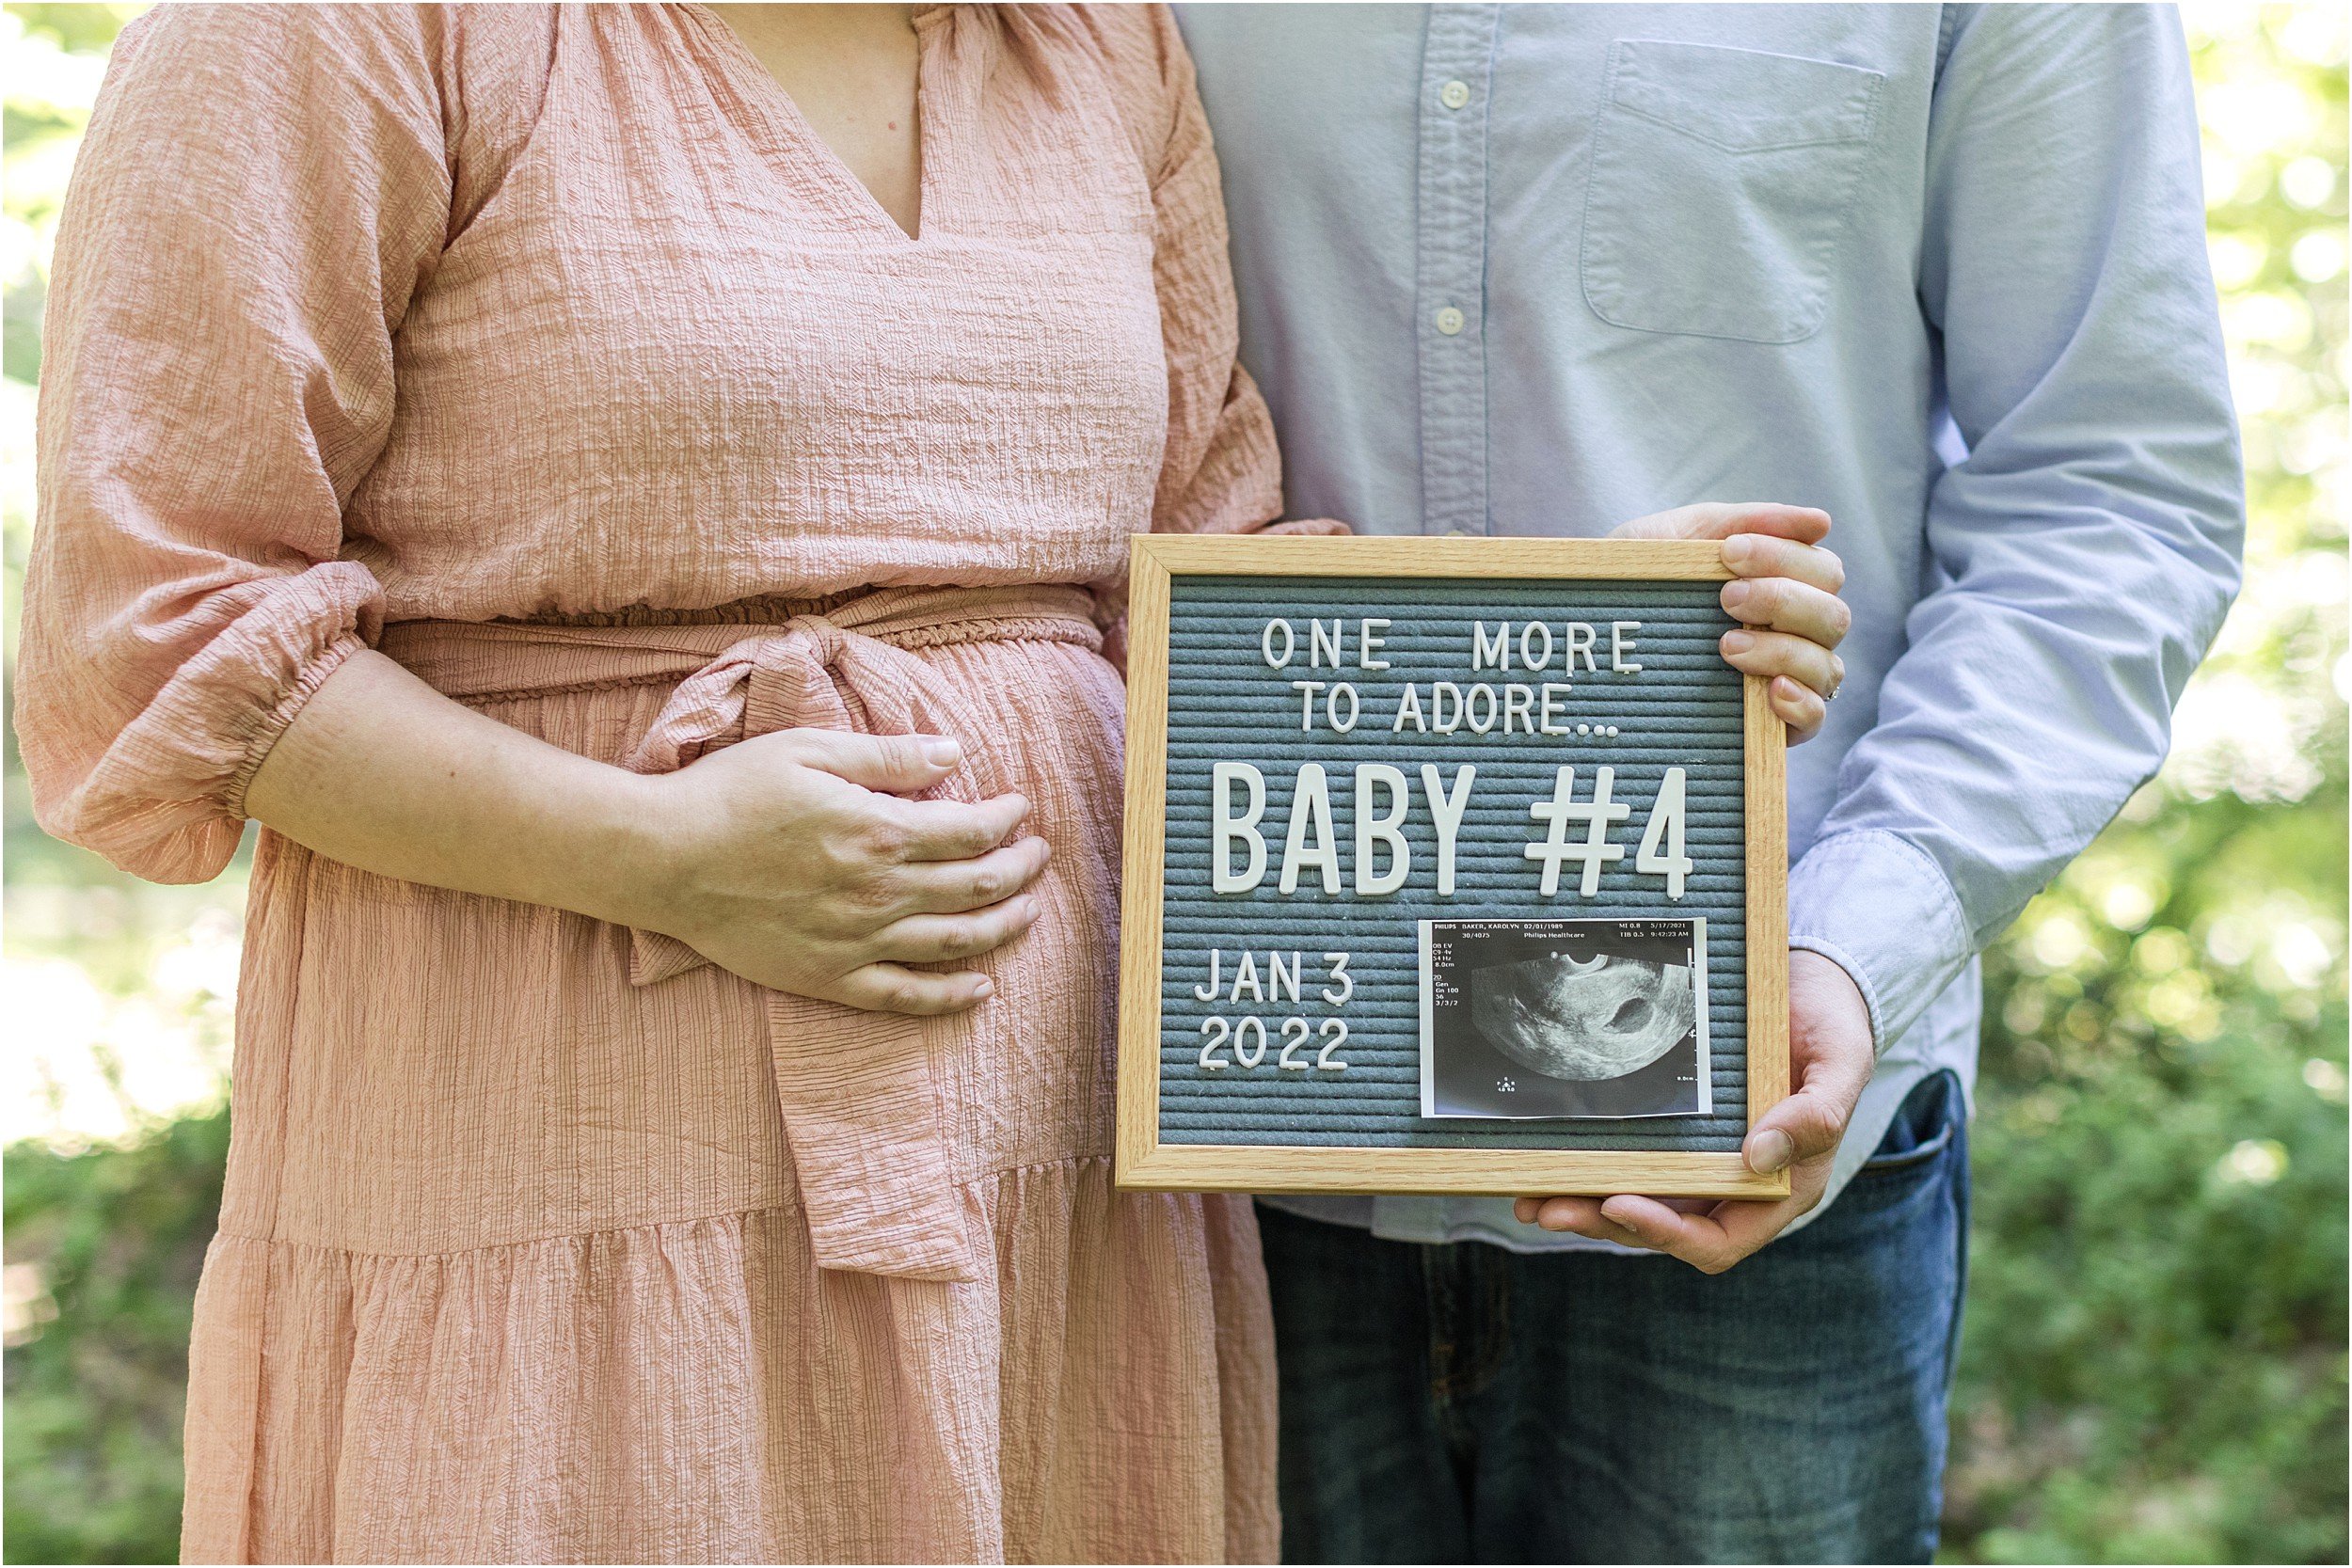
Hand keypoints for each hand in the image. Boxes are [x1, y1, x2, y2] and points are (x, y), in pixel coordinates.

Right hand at [624, 730, 1050, 1015]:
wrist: (664, 859)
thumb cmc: (732, 794)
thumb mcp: (811, 750)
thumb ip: (889, 756)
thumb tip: (955, 752)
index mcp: (879, 832)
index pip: (972, 831)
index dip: (1006, 820)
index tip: (1018, 810)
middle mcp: (879, 893)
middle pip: (977, 888)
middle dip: (1019, 869)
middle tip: (1037, 855)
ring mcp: (857, 942)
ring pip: (956, 943)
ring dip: (1003, 926)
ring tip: (1026, 910)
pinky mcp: (829, 978)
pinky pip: (906, 996)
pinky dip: (951, 996)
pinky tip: (981, 988)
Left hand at [1512, 951, 1874, 1272]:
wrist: (1814, 982)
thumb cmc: (1834, 1027)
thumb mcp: (1841, 1063)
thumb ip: (1815, 1114)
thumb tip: (1759, 1156)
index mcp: (1779, 1187)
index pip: (1718, 1239)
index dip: (1667, 1232)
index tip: (1618, 1204)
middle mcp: (1734, 1184)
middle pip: (1663, 1227)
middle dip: (1604, 1223)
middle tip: (1548, 1208)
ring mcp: (1701, 1161)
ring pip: (1636, 1201)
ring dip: (1582, 1206)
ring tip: (1530, 1198)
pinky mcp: (1674, 1131)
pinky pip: (1626, 1160)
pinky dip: (1585, 1167)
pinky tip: (1541, 1160)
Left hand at [1610, 502, 1850, 742]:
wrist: (1586, 639)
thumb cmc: (1640, 583)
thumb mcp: (1675, 540)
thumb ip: (1739, 522)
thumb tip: (1821, 522)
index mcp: (1783, 585)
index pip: (1821, 569)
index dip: (1785, 557)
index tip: (1730, 554)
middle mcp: (1796, 633)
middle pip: (1833, 616)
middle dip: (1784, 601)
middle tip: (1727, 599)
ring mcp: (1788, 680)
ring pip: (1827, 665)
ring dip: (1782, 651)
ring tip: (1726, 647)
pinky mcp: (1773, 726)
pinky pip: (1815, 718)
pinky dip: (1800, 703)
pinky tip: (1770, 691)